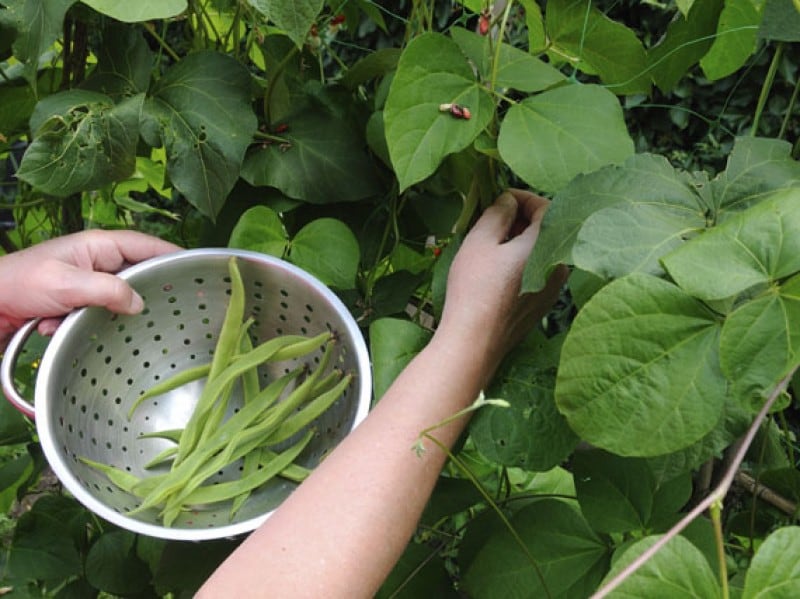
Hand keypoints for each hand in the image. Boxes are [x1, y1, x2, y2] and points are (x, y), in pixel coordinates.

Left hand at [0, 230, 179, 340]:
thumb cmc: (19, 282)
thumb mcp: (67, 284)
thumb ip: (108, 290)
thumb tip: (139, 304)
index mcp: (100, 245)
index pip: (149, 246)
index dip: (175, 257)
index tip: (198, 273)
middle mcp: (98, 262)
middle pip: (139, 276)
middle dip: (137, 296)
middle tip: (159, 313)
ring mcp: (88, 283)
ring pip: (118, 300)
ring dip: (100, 315)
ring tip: (72, 318)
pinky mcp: (78, 304)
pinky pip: (96, 315)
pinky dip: (80, 324)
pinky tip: (56, 325)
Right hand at [436, 189, 567, 382]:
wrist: (475, 340)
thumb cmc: (475, 288)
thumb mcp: (480, 240)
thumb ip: (498, 213)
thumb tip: (509, 201)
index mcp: (547, 245)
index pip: (547, 206)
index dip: (523, 197)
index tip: (500, 198)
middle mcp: (558, 265)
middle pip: (547, 229)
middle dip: (521, 219)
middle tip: (492, 219)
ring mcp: (554, 288)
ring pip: (542, 252)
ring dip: (521, 242)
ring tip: (492, 244)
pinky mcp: (543, 304)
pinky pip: (537, 272)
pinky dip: (522, 263)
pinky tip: (497, 269)